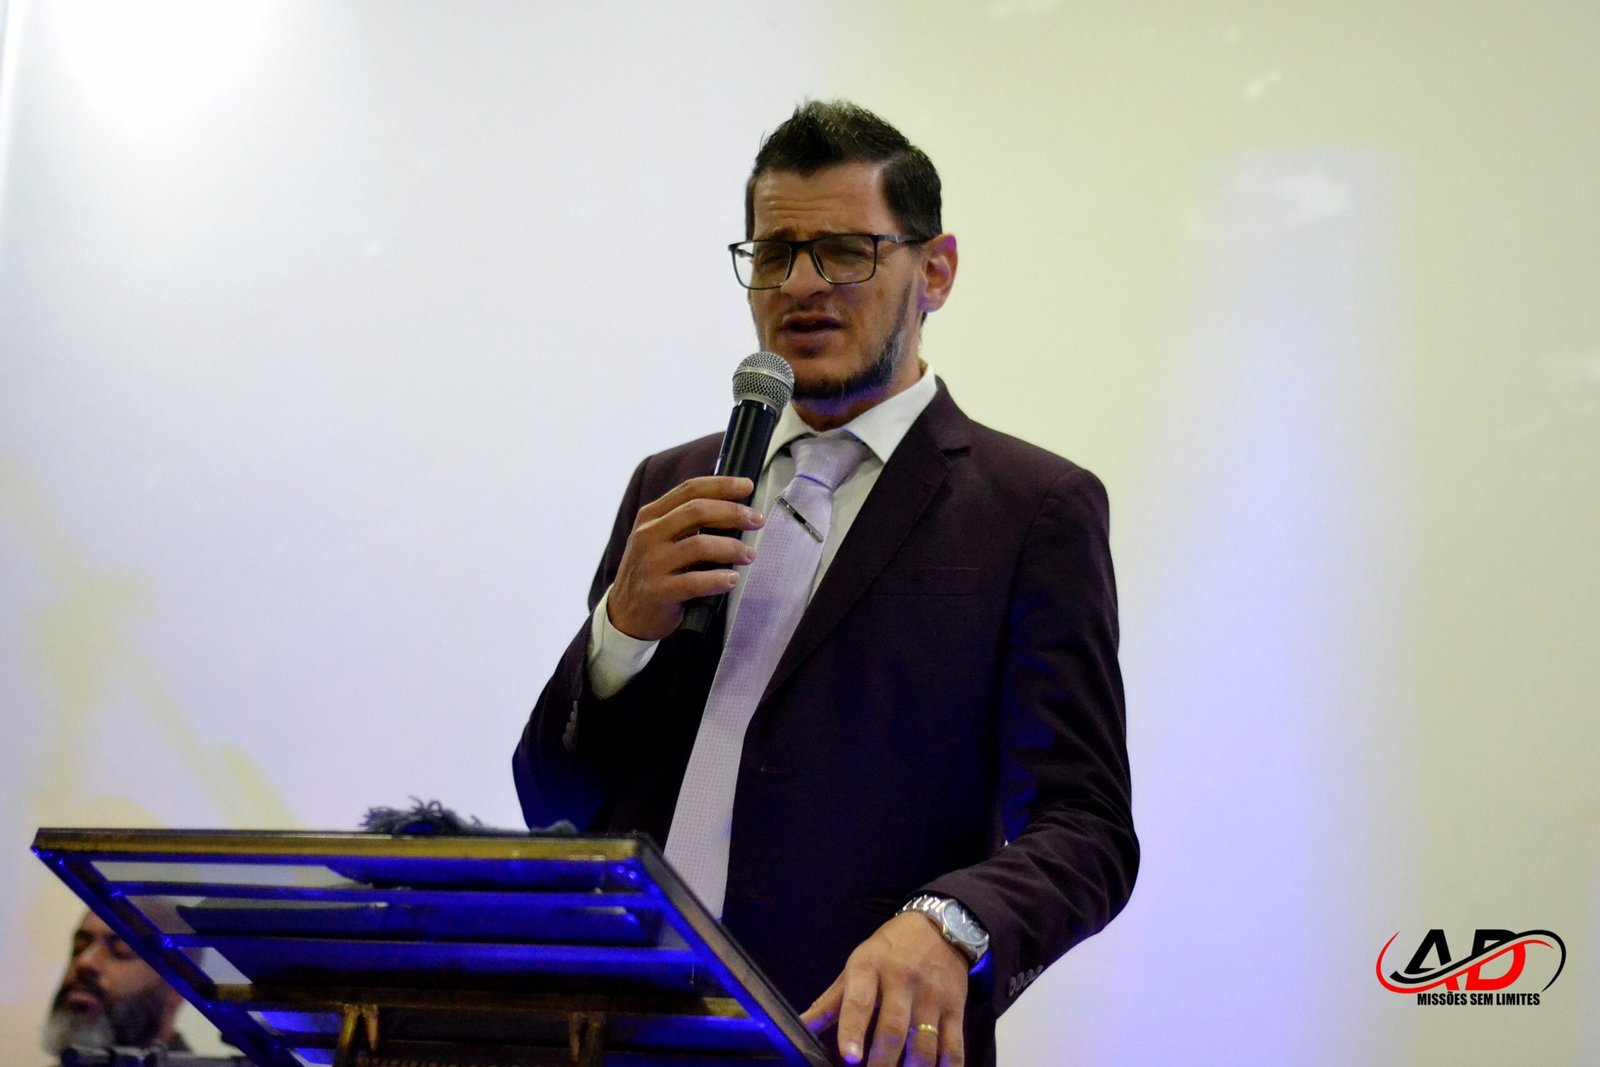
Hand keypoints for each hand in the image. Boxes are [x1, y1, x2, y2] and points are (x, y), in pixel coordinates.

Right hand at [606, 476, 762, 640]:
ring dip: (731, 548)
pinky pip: (695, 582)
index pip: (689, 490)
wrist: (624, 615)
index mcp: (650, 517)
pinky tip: (732, 579)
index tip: (747, 486)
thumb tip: (731, 507)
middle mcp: (648, 535)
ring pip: (699, 545)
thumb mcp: (658, 539)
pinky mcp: (658, 592)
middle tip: (757, 521)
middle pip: (697, 511)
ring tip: (749, 555)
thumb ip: (684, 521)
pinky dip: (719, 579)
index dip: (721, 485)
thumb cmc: (652, 572)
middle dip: (733, 512)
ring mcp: (651, 563)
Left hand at [801, 912, 968, 1066]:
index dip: (853, 1031)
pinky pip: (954, 1047)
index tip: (849, 1058)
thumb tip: (801, 1027)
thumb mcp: (857, 965)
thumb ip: (830, 1001)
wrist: (939, 926)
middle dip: (882, 1063)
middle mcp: (902, 981)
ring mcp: (932, 996)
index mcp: (870, 969)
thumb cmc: (889, 950)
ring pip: (924, 1043)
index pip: (860, 1002)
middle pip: (893, 1029)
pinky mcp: (956, 1008)